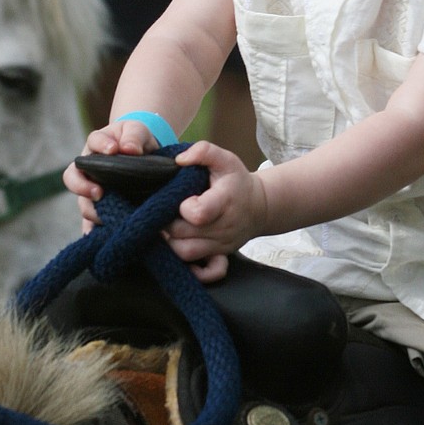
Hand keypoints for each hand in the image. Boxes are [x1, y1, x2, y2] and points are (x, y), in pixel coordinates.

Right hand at [62, 119, 162, 231]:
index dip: (101, 146)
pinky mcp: (102, 207)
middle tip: (98, 193)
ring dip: (92, 211)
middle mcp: (89, 169)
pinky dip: (93, 231)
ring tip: (106, 218)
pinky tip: (101, 239)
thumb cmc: (136, 139)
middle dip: (82, 186)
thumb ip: (134, 136)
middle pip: (73, 177)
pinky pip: (91, 222)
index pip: (94, 142)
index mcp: (98, 145)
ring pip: (83, 202)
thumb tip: (130, 149)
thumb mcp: (138, 131)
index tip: (112, 150)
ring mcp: (93, 189)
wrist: (145, 155)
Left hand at [158, 140, 267, 275]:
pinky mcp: (218, 255)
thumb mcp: (225, 159)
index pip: (198, 213)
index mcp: (224, 201)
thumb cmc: (237, 181)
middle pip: (182, 234)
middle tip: (164, 212)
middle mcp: (223, 228)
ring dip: (170, 242)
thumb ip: (203, 151)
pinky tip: (179, 250)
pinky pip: (203, 272)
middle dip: (167, 223)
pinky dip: (188, 267)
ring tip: (168, 227)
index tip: (182, 199)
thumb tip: (179, 160)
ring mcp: (221, 245)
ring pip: (185, 253)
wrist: (260, 206)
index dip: (183, 207)